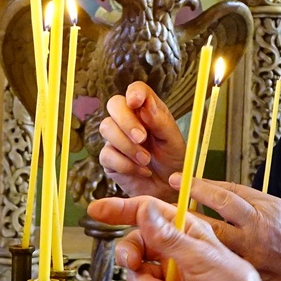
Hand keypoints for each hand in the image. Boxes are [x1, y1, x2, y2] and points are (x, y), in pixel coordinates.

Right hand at [92, 195, 275, 280]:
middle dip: (130, 257)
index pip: (146, 213)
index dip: (120, 210)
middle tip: (134, 263)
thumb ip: (167, 235)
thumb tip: (144, 209)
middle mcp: (174, 252)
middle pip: (134, 246)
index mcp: (185, 231)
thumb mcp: (198, 255)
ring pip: (136, 276)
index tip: (97, 210)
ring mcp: (169, 278)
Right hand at [97, 81, 186, 200]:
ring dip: (127, 145)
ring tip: (146, 160)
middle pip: (114, 104)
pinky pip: (107, 154)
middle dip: (126, 121)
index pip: (136, 90)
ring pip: (106, 128)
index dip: (134, 92)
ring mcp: (116, 138)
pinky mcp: (109, 158)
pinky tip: (141, 170)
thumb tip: (146, 106)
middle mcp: (129, 120)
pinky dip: (125, 164)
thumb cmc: (173, 162)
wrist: (168, 190)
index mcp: (148, 110)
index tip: (136, 102)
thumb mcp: (173, 141)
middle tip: (142, 137)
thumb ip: (160, 122)